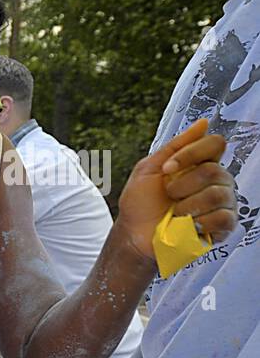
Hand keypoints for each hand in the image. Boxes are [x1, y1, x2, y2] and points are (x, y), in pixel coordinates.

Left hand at [114, 118, 238, 259]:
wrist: (133, 234)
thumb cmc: (140, 203)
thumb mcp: (148, 169)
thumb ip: (175, 146)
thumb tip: (203, 123)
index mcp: (200, 163)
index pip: (215, 144)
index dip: (190, 154)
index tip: (167, 169)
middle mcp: (217, 180)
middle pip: (214, 171)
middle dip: (182, 185)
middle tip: (169, 196)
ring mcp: (223, 203)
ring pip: (218, 195)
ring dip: (188, 206)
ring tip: (176, 214)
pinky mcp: (224, 225)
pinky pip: (224, 218)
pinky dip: (200, 222)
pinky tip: (188, 225)